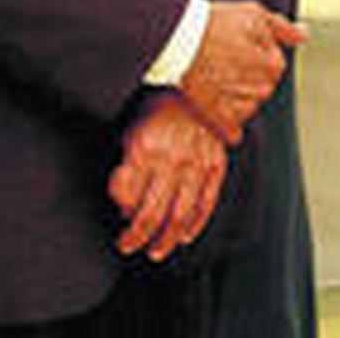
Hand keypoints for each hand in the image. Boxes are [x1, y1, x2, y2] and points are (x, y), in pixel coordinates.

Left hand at [109, 91, 226, 261]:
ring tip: (157, 251)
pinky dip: (197, 222)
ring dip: (168, 238)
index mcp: (146, 149)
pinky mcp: (216, 162)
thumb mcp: (129, 137)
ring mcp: (198, 160)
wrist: (192, 88)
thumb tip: (124, 209)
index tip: (122, 240)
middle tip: (134, 249)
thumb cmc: (155, 114)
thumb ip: (126, 173)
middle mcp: (173, 156)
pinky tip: (186, 236)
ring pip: (181, 212)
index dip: (128, 227)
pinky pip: (207, 200)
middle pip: (156, 212)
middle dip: (142, 238)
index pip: (133, 202)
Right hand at [179, 0, 306, 144]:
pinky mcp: (219, 116)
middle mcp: (260, 89)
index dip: (257, 54)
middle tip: (226, 61)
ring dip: (238, 96)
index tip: (238, 47)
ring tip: (217, 77)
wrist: (179, 37)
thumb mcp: (254, 14)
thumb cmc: (216, 22)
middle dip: (249, 76)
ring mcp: (240, 105)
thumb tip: (303, 36)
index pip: (274, 66)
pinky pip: (234, 128)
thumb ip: (282, 28)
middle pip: (263, 87)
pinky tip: (218, 104)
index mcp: (273, 65)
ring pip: (249, 106)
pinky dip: (229, 121)